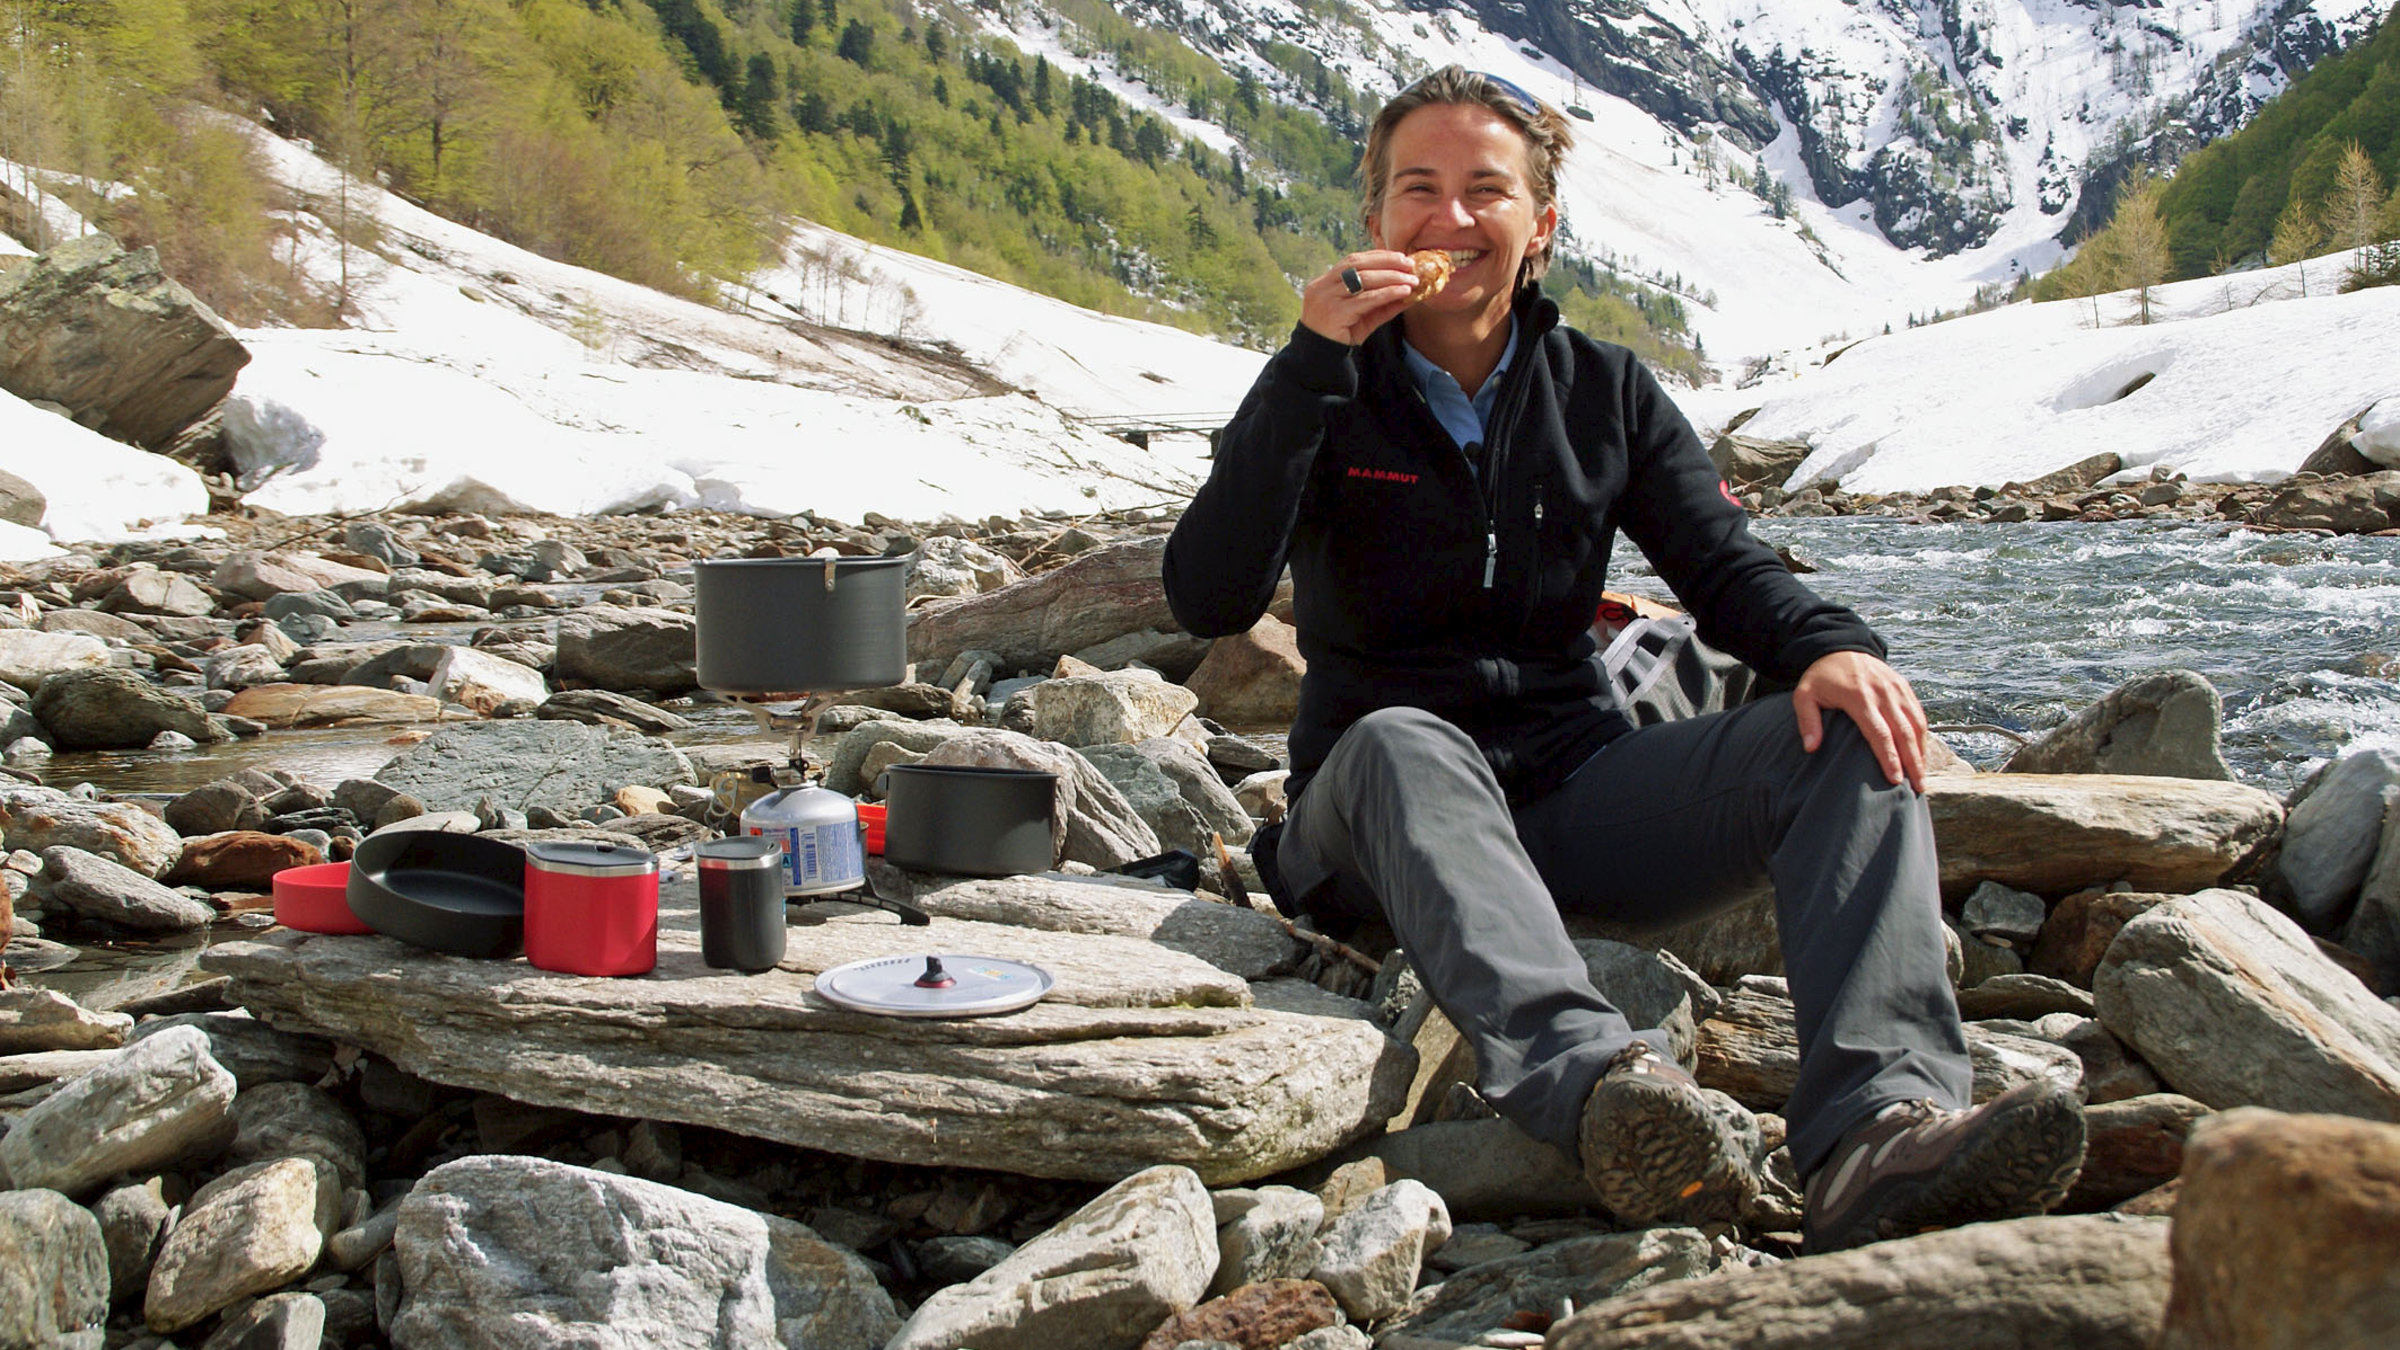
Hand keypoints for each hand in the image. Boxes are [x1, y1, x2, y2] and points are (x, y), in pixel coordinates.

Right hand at [1300, 251, 1416, 345]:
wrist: (1320, 359)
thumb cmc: (1341, 335)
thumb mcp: (1363, 316)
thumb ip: (1382, 303)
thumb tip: (1408, 292)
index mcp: (1325, 282)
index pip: (1353, 260)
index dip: (1378, 256)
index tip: (1401, 257)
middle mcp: (1323, 286)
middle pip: (1358, 264)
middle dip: (1388, 262)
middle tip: (1410, 266)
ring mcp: (1327, 299)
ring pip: (1363, 279)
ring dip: (1391, 277)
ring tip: (1411, 280)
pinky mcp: (1335, 313)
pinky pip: (1366, 299)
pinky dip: (1387, 293)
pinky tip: (1403, 292)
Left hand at [1792, 651, 1930, 790]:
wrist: (1840, 646)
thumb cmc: (1821, 677)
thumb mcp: (1805, 695)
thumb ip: (1807, 721)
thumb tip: (1811, 748)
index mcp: (1860, 697)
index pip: (1879, 732)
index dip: (1889, 757)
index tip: (1895, 779)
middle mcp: (1883, 693)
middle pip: (1904, 732)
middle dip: (1913, 762)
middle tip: (1918, 788)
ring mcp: (1897, 689)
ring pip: (1916, 724)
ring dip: (1921, 752)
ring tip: (1922, 777)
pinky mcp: (1904, 687)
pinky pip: (1918, 713)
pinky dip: (1922, 735)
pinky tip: (1921, 754)